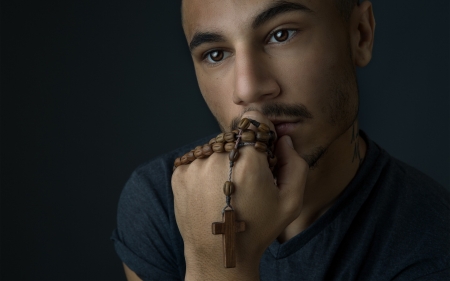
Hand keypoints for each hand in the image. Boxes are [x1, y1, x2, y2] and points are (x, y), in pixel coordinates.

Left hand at [171, 111, 308, 279]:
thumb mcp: (290, 201)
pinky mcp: (179, 174)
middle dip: (243, 149)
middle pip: (234, 134)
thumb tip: (283, 139)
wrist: (219, 254)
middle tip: (247, 178)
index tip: (262, 150)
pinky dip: (206, 169)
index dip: (262, 132)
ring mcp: (195, 166)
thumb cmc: (258, 228)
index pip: (254, 119)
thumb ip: (295, 164)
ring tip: (228, 188)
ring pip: (215, 146)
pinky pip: (198, 159)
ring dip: (223, 158)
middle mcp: (218, 157)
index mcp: (248, 160)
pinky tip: (212, 191)